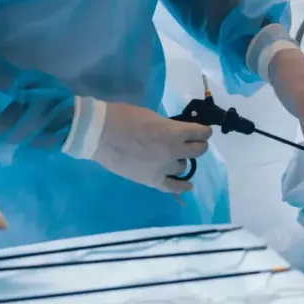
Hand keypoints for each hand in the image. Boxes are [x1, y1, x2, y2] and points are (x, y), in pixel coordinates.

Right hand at [91, 102, 211, 193]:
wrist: (98, 133)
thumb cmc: (124, 117)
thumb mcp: (152, 116)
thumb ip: (169, 126)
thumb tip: (177, 132)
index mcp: (174, 132)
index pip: (201, 133)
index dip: (204, 131)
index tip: (203, 130)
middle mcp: (173, 152)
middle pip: (198, 151)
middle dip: (198, 145)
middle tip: (193, 142)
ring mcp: (163, 168)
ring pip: (183, 167)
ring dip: (181, 160)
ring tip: (174, 156)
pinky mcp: (151, 180)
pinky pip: (172, 187)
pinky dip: (182, 186)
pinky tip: (188, 185)